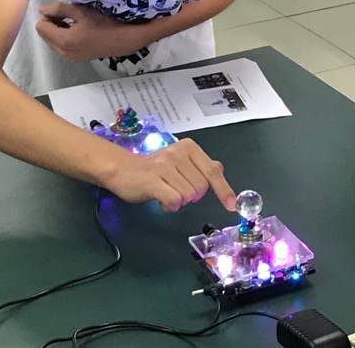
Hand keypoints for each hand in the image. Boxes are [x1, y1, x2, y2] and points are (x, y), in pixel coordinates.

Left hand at [36, 2, 138, 61]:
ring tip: (75, 26)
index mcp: (63, 40)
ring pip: (51, 42)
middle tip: (69, 19)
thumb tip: (41, 10)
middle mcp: (63, 52)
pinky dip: (64, 40)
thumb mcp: (81, 12)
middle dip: (53, 25)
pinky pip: (60, 48)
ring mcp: (69, 58)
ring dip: (58, 32)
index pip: (41, 26)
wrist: (122, 40)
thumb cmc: (104, 23)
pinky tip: (79, 35)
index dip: (50, 16)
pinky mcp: (75, 60)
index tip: (63, 13)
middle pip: (44, 35)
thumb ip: (59, 9)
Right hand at [101, 138, 236, 211]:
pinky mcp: (152, 180)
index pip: (213, 171)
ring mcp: (164, 165)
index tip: (231, 205)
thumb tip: (219, 169)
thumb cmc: (155, 169)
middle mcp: (178, 153)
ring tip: (166, 191)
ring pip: (188, 196)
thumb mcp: (181, 162)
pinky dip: (170, 205)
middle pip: (201, 188)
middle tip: (176, 189)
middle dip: (192, 195)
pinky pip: (174, 201)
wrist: (123, 169)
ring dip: (179, 200)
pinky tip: (161, 199)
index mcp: (189, 148)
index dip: (224, 190)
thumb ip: (201, 166)